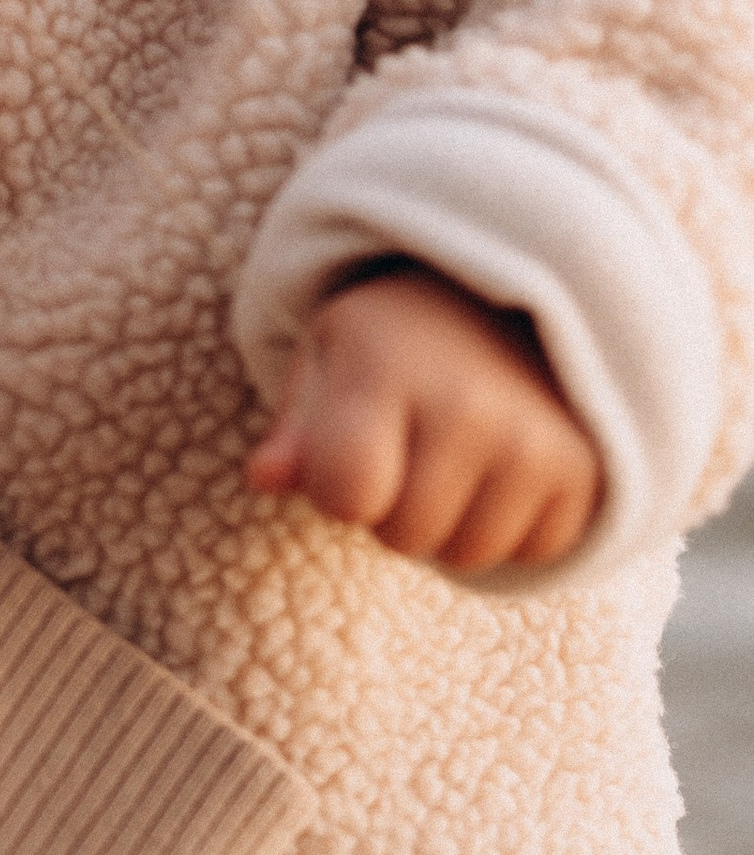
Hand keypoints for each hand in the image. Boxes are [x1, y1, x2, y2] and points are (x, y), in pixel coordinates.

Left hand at [246, 260, 602, 573]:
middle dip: (391, 509)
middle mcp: (468, 406)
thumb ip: (297, 423)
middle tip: (409, 448)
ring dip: (449, 525)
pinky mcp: (589, 474)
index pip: (345, 495)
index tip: (348, 450)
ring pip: (466, 555)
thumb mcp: (332, 352)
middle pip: (403, 536)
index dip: (335, 488)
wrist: (521, 299)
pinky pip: (529, 552)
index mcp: (387, 367)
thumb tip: (265, 479)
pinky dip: (510, 526)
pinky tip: (505, 468)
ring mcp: (537, 443)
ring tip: (457, 457)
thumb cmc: (400, 334)